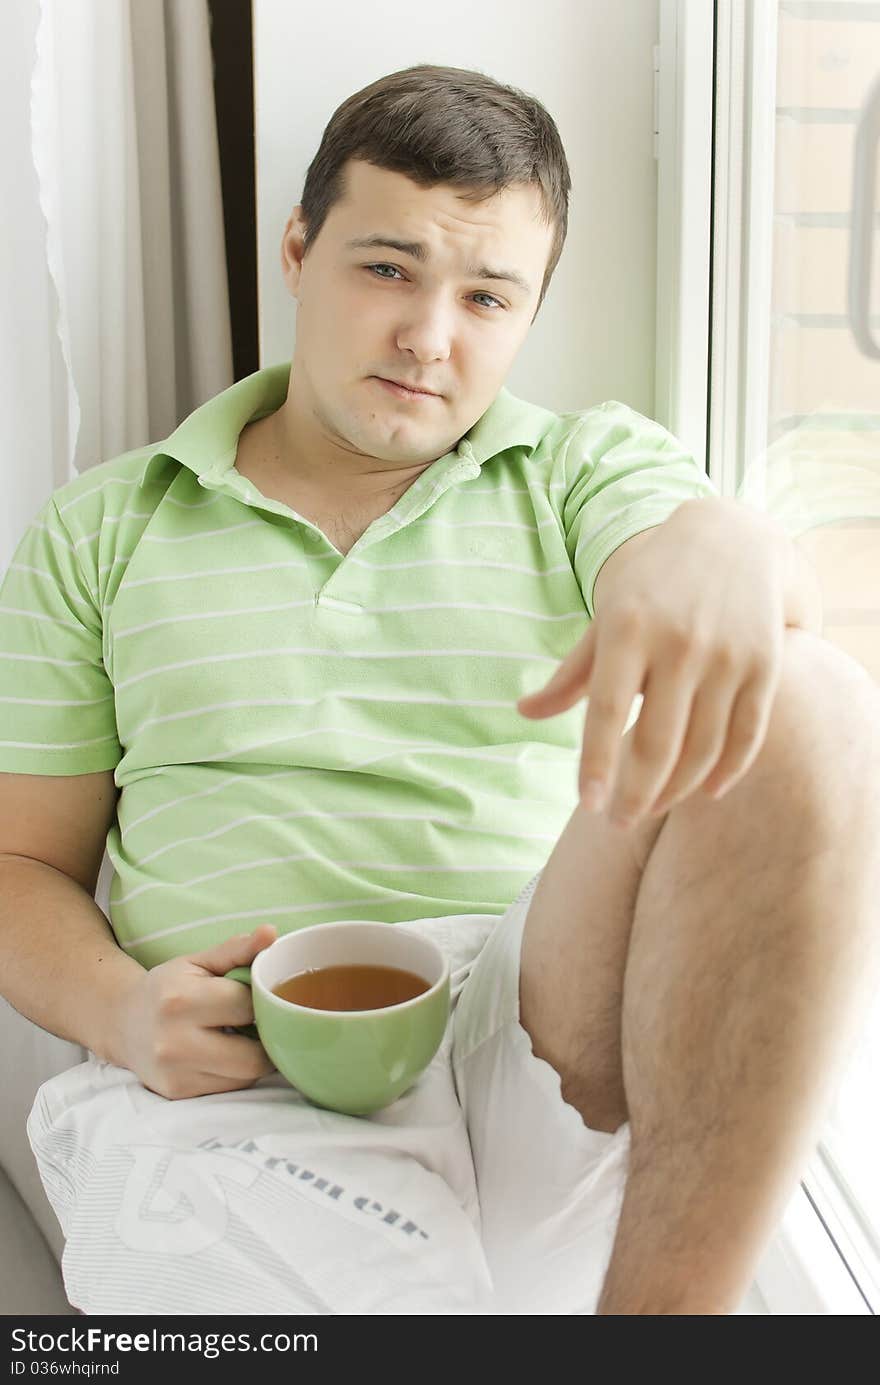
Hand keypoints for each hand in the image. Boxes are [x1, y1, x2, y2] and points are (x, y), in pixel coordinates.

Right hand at [113, 925, 278, 1099]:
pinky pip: (228, 1089)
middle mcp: (174, 1042)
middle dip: (263, 1037)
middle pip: (253, 1055)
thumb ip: (237, 949)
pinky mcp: (177, 1093)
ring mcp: (175, 1073)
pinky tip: (223, 1054)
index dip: (259, 1000)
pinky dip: (235, 1073)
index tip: (255, 996)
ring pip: (245, 1077)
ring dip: (252, 1058)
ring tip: (241, 1037)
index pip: (246, 1006)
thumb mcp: (198, 962)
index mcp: (180, 1000)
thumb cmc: (168, 987)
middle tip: (258, 1023)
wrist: (123, 1022)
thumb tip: (272, 933)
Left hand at [516, 500, 788, 827]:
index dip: (597, 763)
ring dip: (676, 790)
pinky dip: (726, 772)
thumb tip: (523, 713)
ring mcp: (726, 656)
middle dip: (636, 793)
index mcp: (628, 629)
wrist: (731, 540)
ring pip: (702, 748)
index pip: (607, 711)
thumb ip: (572, 673)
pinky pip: (746, 736)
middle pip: (658, 742)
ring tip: (651, 808)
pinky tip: (705, 792)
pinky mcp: (765, 665)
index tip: (588, 806)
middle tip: (618, 821)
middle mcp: (679, 643)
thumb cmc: (652, 586)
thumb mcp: (607, 618)